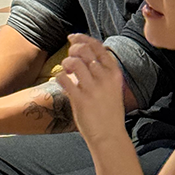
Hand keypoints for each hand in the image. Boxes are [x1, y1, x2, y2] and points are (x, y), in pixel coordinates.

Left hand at [57, 34, 126, 148]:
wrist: (110, 137)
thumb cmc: (109, 112)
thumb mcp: (113, 88)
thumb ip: (102, 72)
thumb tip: (84, 53)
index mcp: (114, 74)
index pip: (98, 47)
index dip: (84, 38)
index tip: (73, 37)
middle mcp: (104, 79)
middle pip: (85, 51)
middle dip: (73, 49)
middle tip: (70, 57)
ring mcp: (93, 89)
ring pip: (73, 62)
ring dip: (66, 63)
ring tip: (67, 71)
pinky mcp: (80, 100)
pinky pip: (64, 79)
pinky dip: (60, 77)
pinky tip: (62, 82)